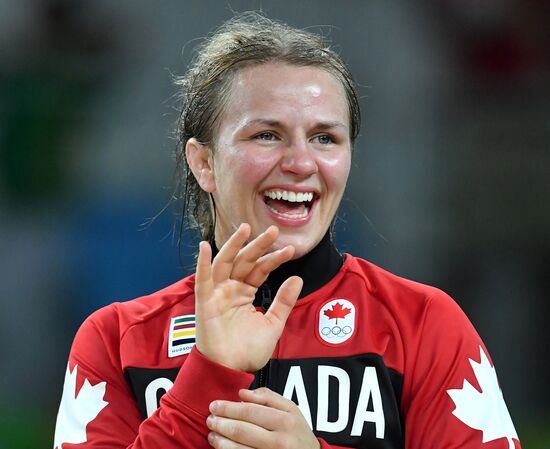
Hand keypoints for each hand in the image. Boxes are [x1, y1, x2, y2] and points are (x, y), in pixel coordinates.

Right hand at [194, 223, 302, 371]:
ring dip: (234, 245)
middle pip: (245, 261)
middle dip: (258, 245)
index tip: (291, 250)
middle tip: (273, 230)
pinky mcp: (204, 302)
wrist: (232, 370)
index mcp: (246, 292)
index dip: (274, 259)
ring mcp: (217, 293)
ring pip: (225, 263)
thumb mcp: (273, 324)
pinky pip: (202, 279)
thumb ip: (284, 301)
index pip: (261, 269)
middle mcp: (231, 289)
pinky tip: (205, 246)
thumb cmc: (249, 351)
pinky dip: (202, 262)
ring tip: (245, 228)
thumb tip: (297, 278)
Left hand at [206, 388, 319, 448]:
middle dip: (221, 423)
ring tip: (212, 434)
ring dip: (220, 441)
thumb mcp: (292, 410)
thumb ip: (268, 398)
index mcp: (285, 421)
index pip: (250, 412)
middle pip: (242, 430)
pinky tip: (221, 447)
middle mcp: (280, 441)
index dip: (229, 408)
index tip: (215, 405)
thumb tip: (242, 393)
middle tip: (209, 418)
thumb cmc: (298, 433)